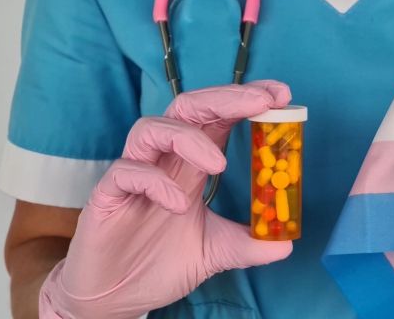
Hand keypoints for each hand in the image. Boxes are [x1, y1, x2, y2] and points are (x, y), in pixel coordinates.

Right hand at [39, 82, 292, 318]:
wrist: (115, 299)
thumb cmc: (160, 263)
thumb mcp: (216, 252)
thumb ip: (249, 244)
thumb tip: (285, 244)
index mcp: (191, 165)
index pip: (218, 116)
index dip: (246, 99)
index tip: (281, 94)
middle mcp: (163, 161)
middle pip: (188, 107)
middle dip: (226, 98)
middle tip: (261, 102)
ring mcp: (134, 175)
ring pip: (151, 128)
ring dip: (189, 138)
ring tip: (218, 165)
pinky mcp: (107, 197)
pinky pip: (126, 172)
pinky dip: (155, 182)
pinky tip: (178, 205)